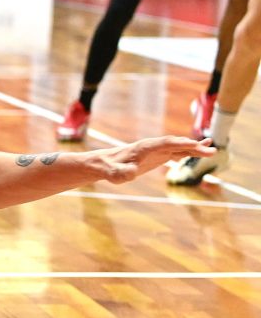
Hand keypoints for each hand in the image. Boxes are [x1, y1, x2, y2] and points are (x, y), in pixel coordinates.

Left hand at [95, 136, 214, 183]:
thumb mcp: (114, 173)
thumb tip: (130, 173)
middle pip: (176, 144)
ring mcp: (156, 149)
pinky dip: (189, 151)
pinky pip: (176, 151)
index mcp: (144, 147)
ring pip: (178, 147)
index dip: (181, 144)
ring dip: (195, 148)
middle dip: (193, 146)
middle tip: (212, 151)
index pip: (166, 143)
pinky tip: (201, 151)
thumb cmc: (109, 169)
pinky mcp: (158, 155)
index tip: (196, 146)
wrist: (104, 164)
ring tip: (212, 150)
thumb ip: (122, 173)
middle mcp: (152, 145)